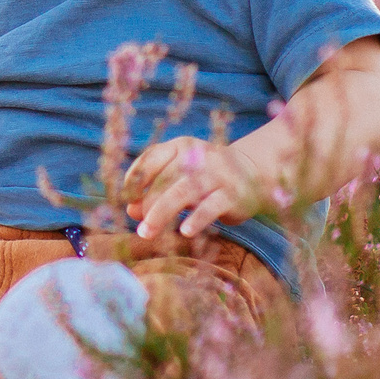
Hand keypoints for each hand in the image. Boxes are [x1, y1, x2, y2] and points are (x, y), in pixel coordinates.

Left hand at [120, 136, 265, 240]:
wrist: (252, 173)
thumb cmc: (206, 177)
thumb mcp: (180, 177)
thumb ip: (155, 189)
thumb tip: (131, 210)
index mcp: (180, 146)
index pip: (150, 159)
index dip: (135, 180)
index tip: (127, 201)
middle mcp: (197, 155)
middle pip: (164, 180)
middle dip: (146, 204)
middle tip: (139, 227)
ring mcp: (216, 173)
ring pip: (182, 192)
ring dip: (161, 213)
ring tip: (147, 232)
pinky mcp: (231, 194)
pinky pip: (210, 207)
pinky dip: (196, 220)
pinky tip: (185, 232)